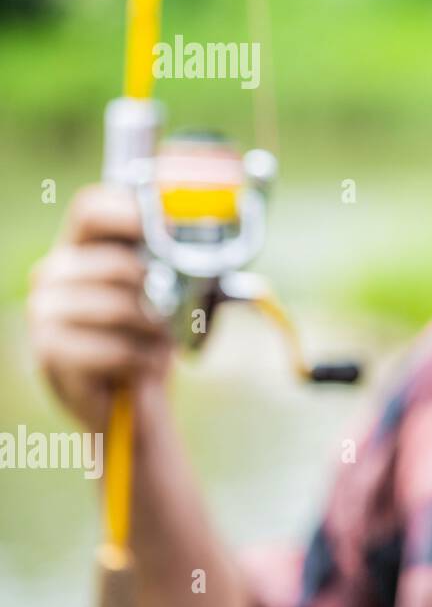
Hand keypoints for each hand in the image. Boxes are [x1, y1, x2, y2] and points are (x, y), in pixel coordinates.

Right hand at [27, 184, 170, 431]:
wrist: (131, 397)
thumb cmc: (150, 335)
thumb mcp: (167, 292)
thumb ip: (176, 260)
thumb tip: (213, 241)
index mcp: (81, 247)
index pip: (92, 209)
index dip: (130, 211)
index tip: (169, 224)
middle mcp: (53, 272)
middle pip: (116, 263)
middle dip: (157, 289)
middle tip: (171, 309)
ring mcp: (44, 312)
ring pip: (118, 307)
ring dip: (152, 329)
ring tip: (155, 340)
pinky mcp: (48, 351)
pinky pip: (112, 348)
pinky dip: (140, 359)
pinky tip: (141, 365)